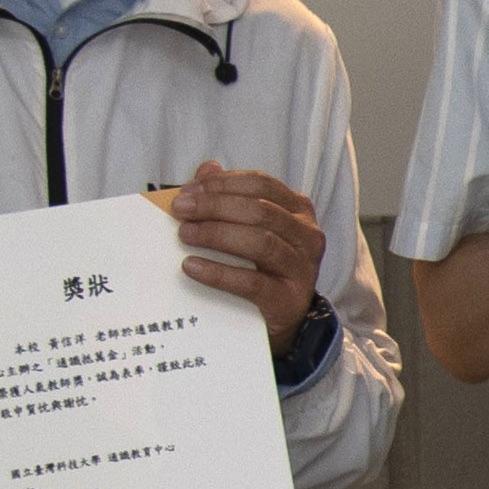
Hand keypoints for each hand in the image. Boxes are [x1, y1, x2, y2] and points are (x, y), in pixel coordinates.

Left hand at [166, 159, 324, 343]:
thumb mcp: (249, 228)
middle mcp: (308, 236)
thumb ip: (229, 196)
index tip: (188, 190)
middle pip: (260, 211)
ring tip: (185, 234)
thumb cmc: (262, 267)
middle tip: (180, 210)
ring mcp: (303, 269)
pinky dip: (218, 273)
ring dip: (216, 235)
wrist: (282, 320)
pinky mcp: (289, 300)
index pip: (261, 184)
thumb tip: (207, 168)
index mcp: (299, 210)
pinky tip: (191, 266)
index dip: (223, 183)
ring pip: (260, 243)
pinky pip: (252, 283)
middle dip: (214, 206)